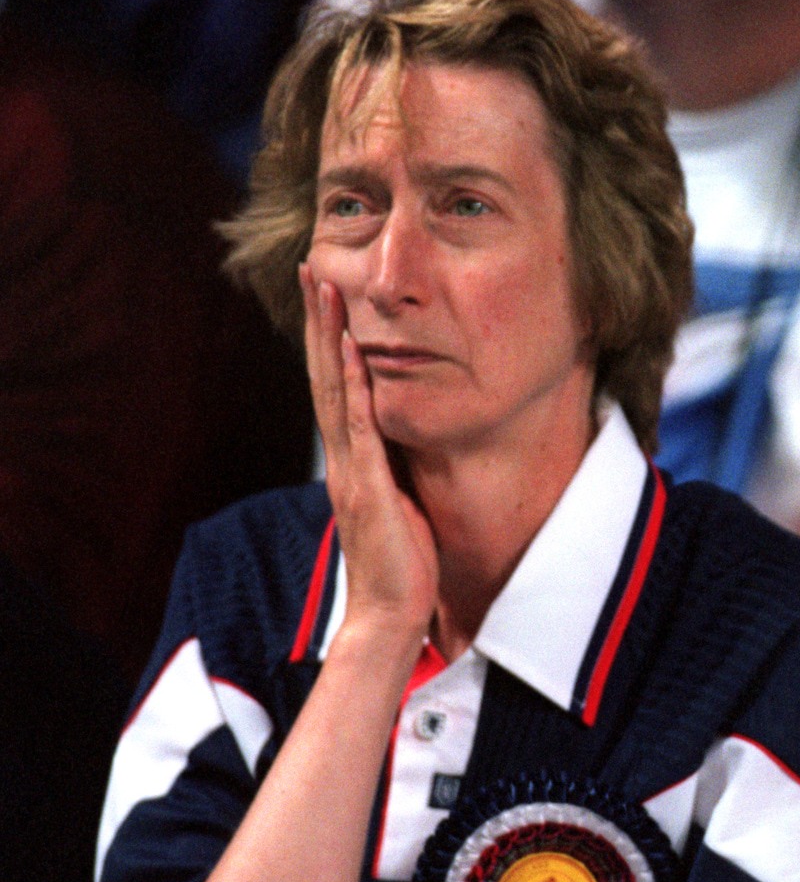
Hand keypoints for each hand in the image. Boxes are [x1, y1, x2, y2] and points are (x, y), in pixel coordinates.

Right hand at [301, 264, 437, 654]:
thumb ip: (395, 467)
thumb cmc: (401, 564)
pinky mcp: (366, 484)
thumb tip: (405, 436)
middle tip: (313, 267)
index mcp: (351, 459)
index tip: (327, 293)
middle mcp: (342, 456)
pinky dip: (352, 382)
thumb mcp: (402, 500)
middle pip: (324, 373)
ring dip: (328, 334)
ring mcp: (349, 468)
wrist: (390, 614)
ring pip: (333, 388)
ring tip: (324, 285)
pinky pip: (358, 424)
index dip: (329, 339)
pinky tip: (350, 346)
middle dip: (320, 319)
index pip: (335, 386)